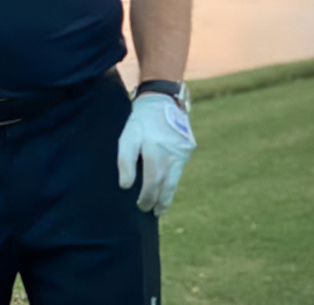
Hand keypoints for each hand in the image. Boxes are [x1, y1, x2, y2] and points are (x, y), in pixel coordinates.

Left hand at [117, 93, 195, 214]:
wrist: (162, 100)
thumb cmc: (140, 121)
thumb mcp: (127, 136)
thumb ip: (125, 161)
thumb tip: (126, 186)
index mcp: (154, 150)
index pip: (152, 183)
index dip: (147, 198)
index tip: (142, 206)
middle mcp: (171, 154)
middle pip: (166, 185)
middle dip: (160, 201)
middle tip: (154, 212)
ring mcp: (182, 152)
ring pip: (175, 179)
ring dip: (168, 194)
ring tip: (161, 207)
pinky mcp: (187, 149)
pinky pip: (179, 169)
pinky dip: (172, 179)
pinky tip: (166, 186)